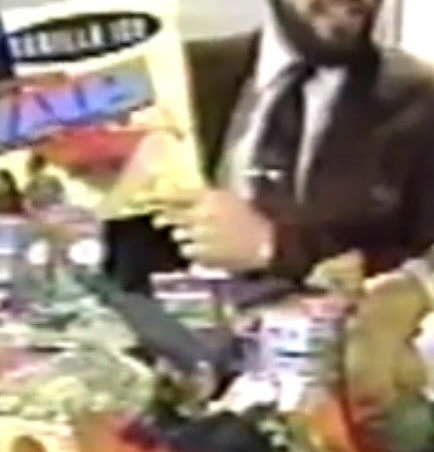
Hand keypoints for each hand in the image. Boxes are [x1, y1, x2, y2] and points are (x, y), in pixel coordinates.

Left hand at [159, 189, 274, 271]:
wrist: (271, 243)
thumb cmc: (256, 217)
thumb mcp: (232, 198)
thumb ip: (207, 197)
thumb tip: (183, 198)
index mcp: (209, 198)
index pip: (174, 195)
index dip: (157, 197)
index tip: (143, 198)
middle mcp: (199, 216)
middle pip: (170, 217)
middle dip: (164, 219)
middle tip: (161, 221)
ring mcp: (199, 238)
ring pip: (178, 236)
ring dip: (184, 236)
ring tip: (198, 237)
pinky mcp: (202, 256)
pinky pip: (188, 253)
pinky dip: (194, 252)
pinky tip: (207, 250)